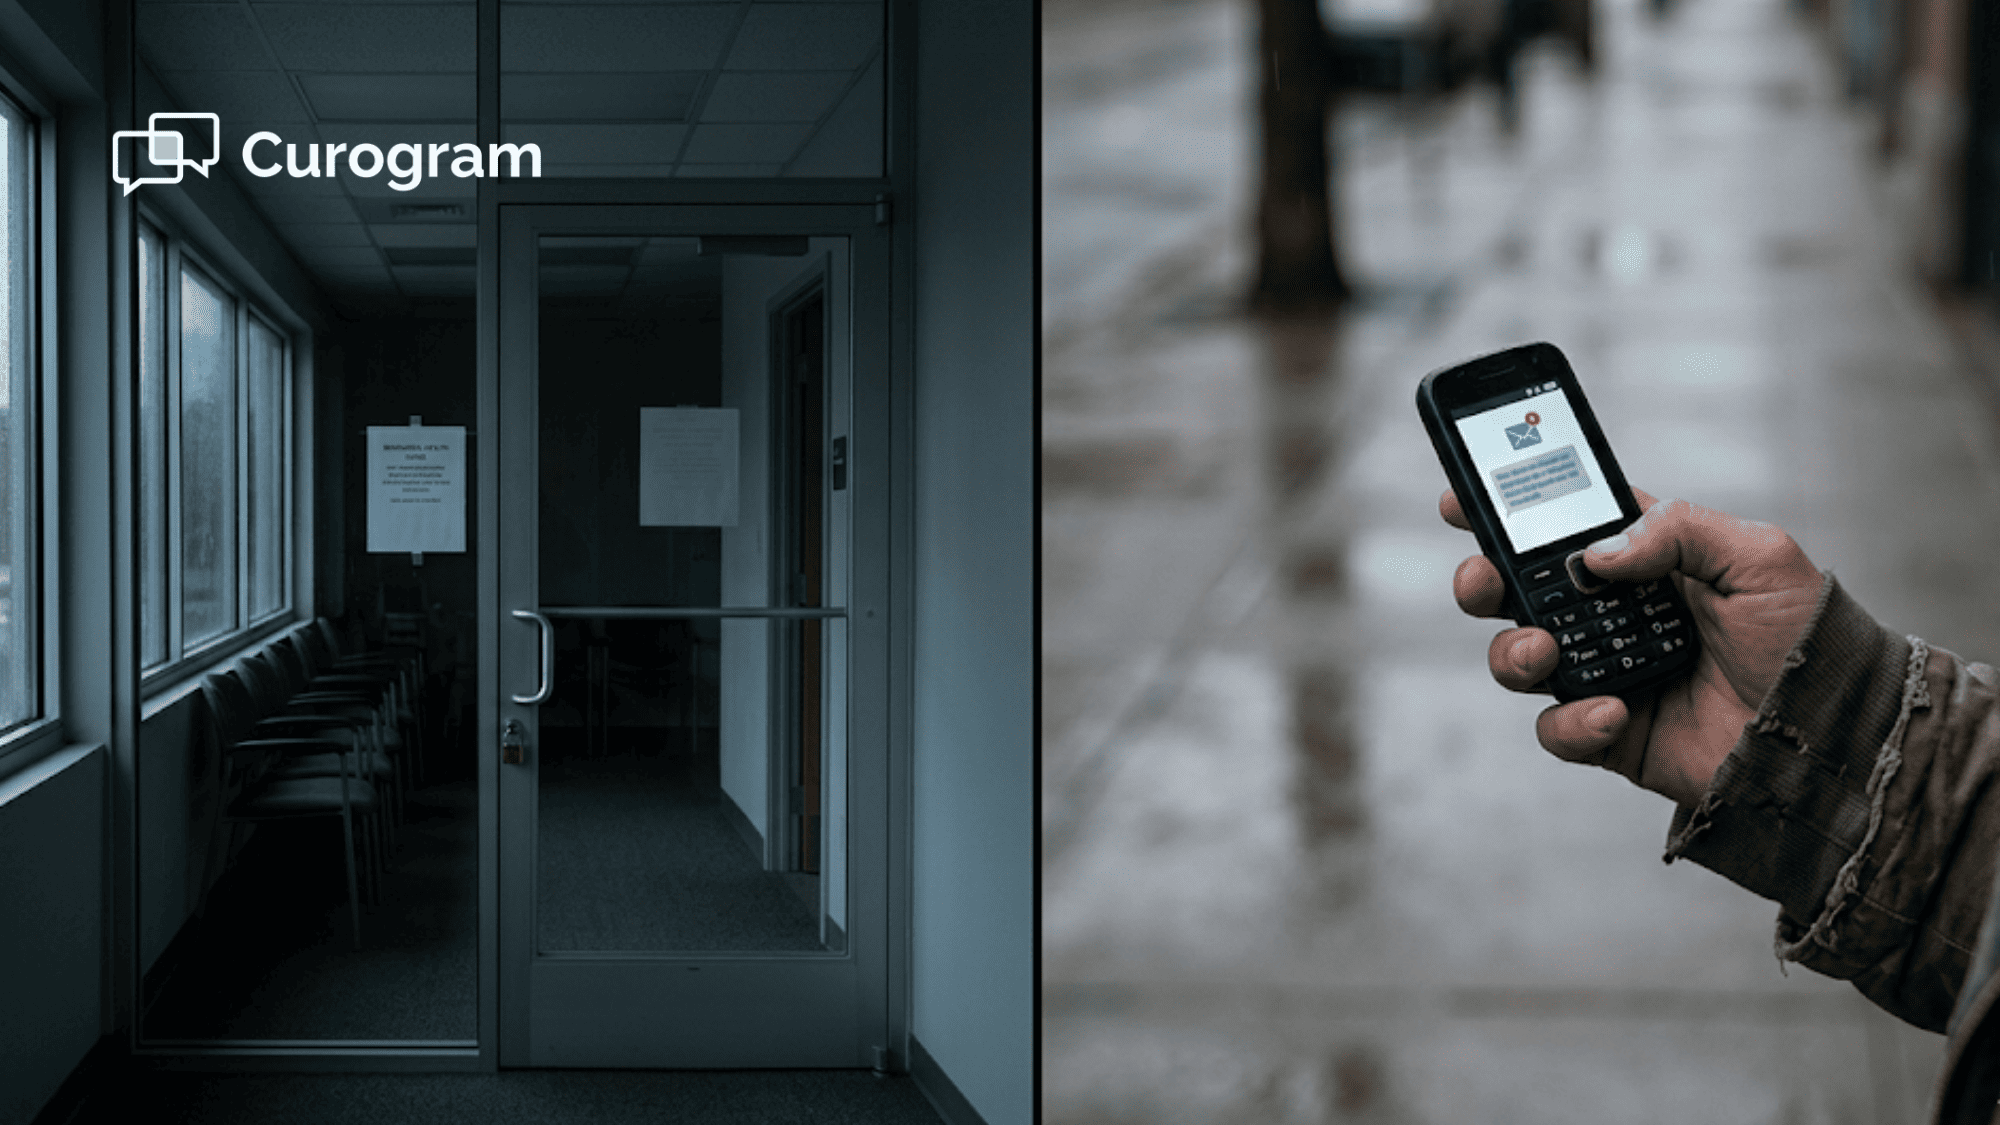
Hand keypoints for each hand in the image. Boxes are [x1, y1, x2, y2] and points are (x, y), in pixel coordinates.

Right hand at [1440, 489, 1824, 805]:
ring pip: (1518, 658)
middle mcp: (1613, 614)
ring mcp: (1606, 674)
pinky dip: (1570, 722)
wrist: (1830, 733)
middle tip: (1483, 579)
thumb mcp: (1758, 556)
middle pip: (1517, 590)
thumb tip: (1596, 555)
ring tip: (1543, 651)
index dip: (1506, 511)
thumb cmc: (1807, 637)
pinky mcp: (1610, 734)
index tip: (1460, 499)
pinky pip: (1556, 730)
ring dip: (1511, 651)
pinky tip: (1613, 712)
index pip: (1561, 526)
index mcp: (1643, 560)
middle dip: (1482, 579)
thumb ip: (1678, 531)